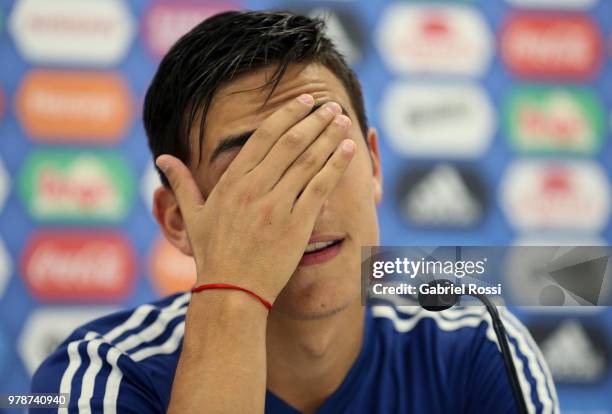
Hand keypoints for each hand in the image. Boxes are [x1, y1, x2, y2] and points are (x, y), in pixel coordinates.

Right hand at [156, 94, 354, 302]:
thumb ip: (181, 182)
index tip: (304, 102)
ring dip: (329, 136)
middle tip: (331, 105)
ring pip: (308, 160)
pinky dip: (336, 165)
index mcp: (232, 182)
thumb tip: (162, 157)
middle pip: (291, 142)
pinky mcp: (296, 224)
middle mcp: (255, 188)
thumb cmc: (213, 254)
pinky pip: (320, 187)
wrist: (231, 291)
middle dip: (314, 119)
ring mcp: (277, 205)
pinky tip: (349, 149)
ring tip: (343, 119)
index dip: (287, 115)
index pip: (264, 137)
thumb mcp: (192, 215)